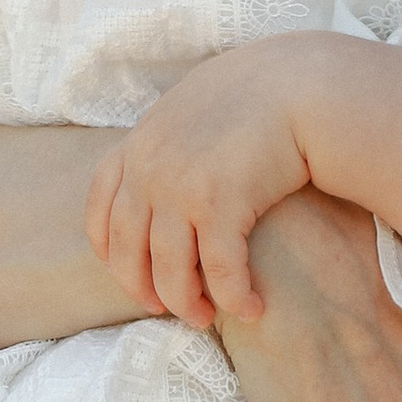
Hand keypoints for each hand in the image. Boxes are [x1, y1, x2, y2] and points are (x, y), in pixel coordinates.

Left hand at [84, 49, 311, 328]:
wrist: (302, 84)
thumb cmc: (257, 94)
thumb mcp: (191, 109)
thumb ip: (168, 142)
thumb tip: (165, 178)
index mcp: (137, 145)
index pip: (99, 213)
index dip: (111, 255)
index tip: (132, 277)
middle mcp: (148, 169)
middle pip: (126, 251)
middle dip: (143, 290)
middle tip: (168, 310)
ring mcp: (179, 187)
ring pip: (168, 271)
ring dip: (186, 304)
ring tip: (207, 317)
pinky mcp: (219, 203)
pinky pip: (218, 270)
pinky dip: (233, 297)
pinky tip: (251, 308)